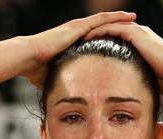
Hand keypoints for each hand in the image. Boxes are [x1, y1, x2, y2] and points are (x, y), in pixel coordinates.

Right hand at [21, 11, 136, 88]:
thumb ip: (63, 82)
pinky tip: (128, 17)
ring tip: (134, 17)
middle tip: (132, 26)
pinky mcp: (78, 27)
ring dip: (120, 18)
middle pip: (101, 27)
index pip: (94, 38)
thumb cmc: (36, 69)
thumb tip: (65, 97)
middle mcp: (76, 32)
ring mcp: (78, 27)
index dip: (107, 37)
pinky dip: (115, 17)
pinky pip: (101, 20)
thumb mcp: (55, 76)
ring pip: (104, 20)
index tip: (119, 40)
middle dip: (116, 26)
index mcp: (72, 42)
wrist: (28, 58)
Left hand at [83, 21, 162, 94]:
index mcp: (143, 43)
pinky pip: (111, 28)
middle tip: (80, 41)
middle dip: (96, 34)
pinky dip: (98, 31)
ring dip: (93, 31)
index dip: (104, 42)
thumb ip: (142, 85)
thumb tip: (137, 101)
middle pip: (112, 29)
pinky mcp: (135, 33)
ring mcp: (137, 31)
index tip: (90, 50)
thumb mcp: (151, 81)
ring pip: (109, 26)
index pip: (119, 38)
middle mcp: (140, 33)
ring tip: (78, 37)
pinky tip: (86, 37)